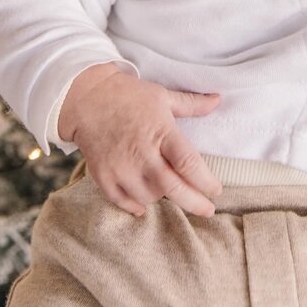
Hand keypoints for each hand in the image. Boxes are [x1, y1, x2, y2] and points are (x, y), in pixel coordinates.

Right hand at [59, 63, 222, 216]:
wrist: (87, 98)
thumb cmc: (129, 96)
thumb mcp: (162, 95)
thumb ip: (192, 103)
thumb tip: (218, 100)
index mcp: (160, 131)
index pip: (188, 163)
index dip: (205, 181)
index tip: (216, 190)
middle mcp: (141, 153)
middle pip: (173, 188)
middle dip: (194, 203)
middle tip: (208, 210)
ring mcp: (121, 167)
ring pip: (150, 197)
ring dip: (163, 198)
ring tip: (169, 189)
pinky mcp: (103, 177)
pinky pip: (124, 202)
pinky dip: (137, 206)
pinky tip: (145, 204)